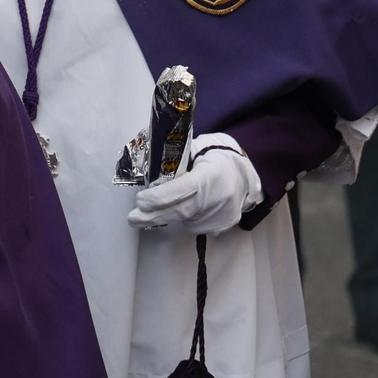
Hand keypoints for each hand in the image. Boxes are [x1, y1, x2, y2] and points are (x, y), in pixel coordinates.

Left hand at [127, 134, 261, 234]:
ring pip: (188, 221)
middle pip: (181, 211)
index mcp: (210, 175)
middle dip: (153, 216)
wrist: (244, 174)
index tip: (140, 201)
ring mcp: (225, 214)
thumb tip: (146, 169)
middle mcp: (220, 197)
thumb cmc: (213, 158)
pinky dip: (189, 219)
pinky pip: (199, 226)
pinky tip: (192, 208)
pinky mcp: (226, 224)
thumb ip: (174, 161)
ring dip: (172, 215)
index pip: (181, 190)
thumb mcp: (195, 152)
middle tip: (133, 219)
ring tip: (171, 203)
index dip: (159, 198)